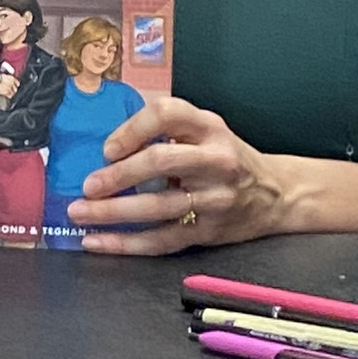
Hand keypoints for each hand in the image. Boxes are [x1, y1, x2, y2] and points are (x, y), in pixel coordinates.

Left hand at [68, 95, 287, 255]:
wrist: (276, 194)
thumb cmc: (228, 156)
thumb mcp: (205, 130)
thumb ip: (166, 129)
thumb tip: (109, 144)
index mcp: (209, 127)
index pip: (167, 114)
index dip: (133, 129)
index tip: (108, 147)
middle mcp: (215, 160)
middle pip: (160, 161)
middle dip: (118, 175)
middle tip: (88, 185)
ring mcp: (214, 198)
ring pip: (158, 207)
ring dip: (113, 212)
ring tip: (81, 213)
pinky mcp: (209, 232)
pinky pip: (162, 240)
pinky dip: (126, 243)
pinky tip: (99, 242)